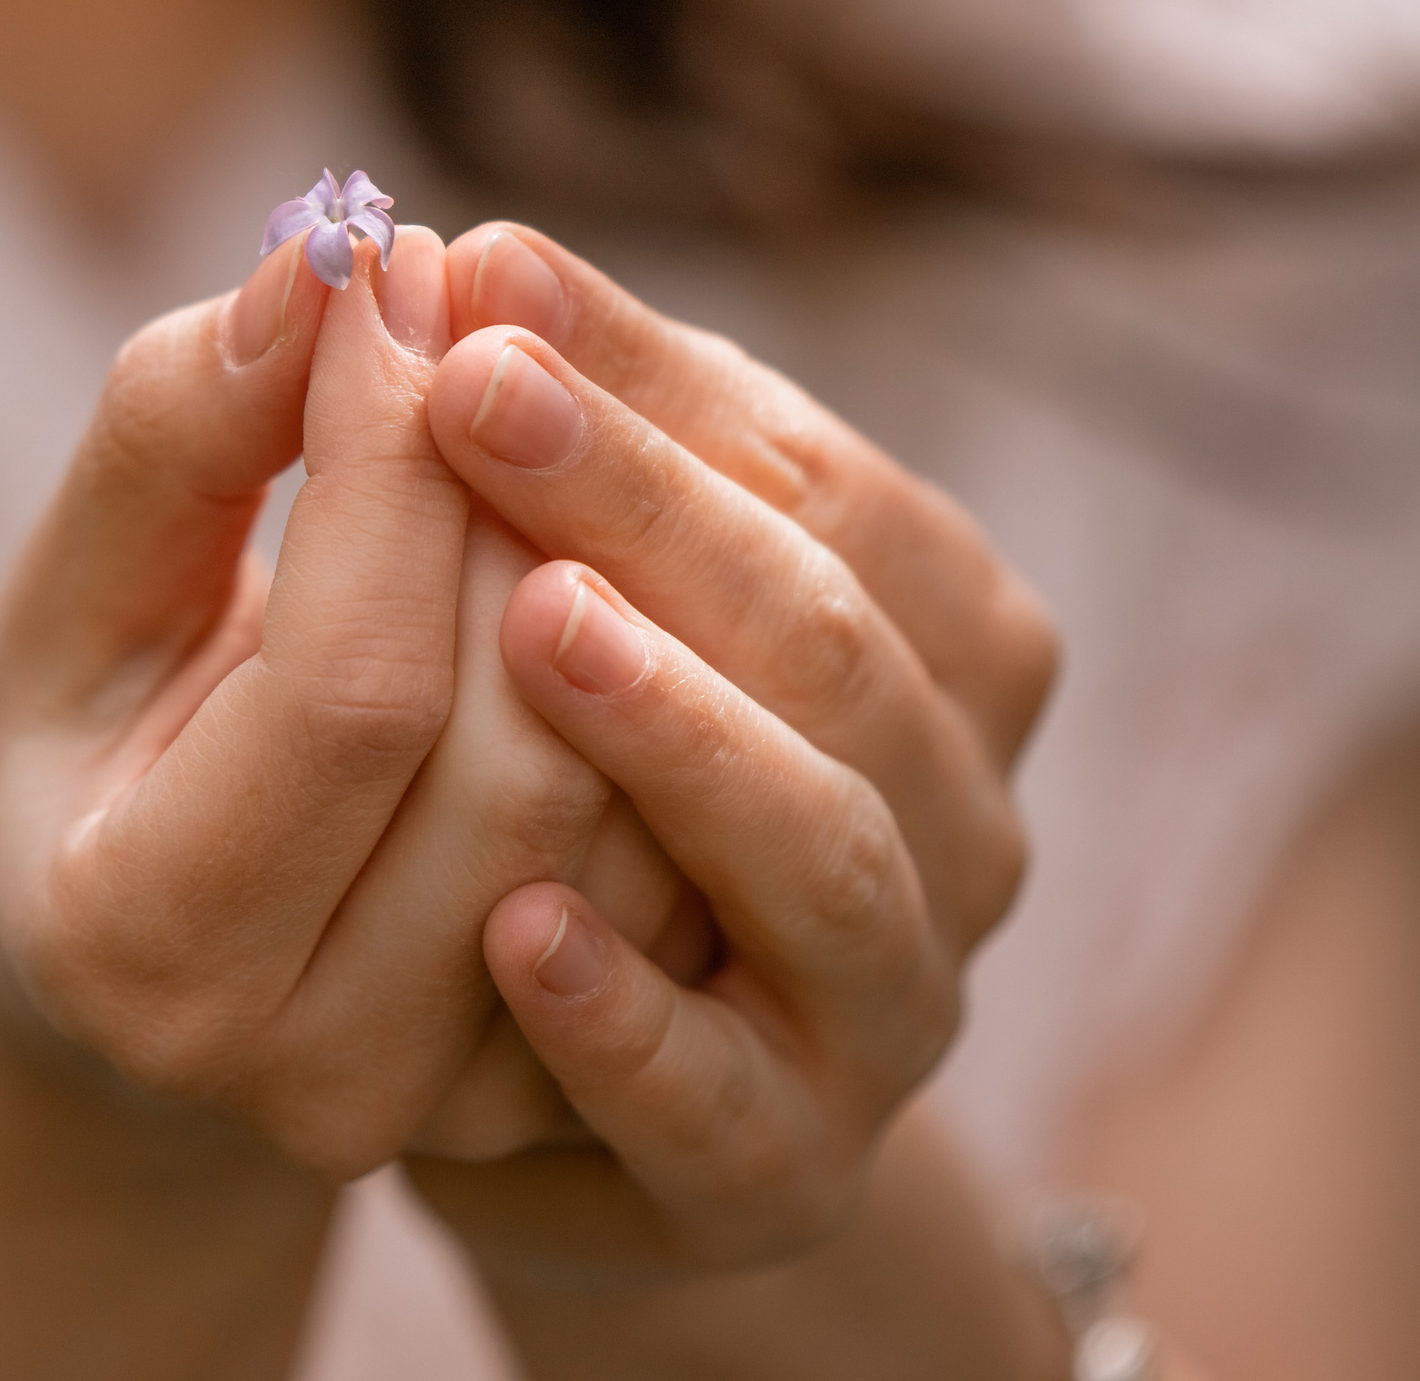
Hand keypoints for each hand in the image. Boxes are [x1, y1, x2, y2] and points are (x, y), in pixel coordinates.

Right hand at [0, 227, 635, 1180]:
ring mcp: (458, 1098)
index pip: (356, 686)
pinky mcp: (563, 1084)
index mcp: (142, 948)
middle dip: (526, 512)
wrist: (138, 984)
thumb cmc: (88, 761)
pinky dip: (673, 691)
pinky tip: (598, 576)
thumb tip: (318, 265)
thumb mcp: (72, 606)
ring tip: (534, 453)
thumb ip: (171, 443)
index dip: (397, 458)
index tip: (399, 270)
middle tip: (485, 342)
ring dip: (612, 585)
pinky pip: (690, 864)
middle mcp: (312, 1068)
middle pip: (522, 756)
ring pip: (633, 810)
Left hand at [403, 225, 1057, 1278]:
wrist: (543, 1074)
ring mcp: (890, 999)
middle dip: (649, 502)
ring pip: (828, 852)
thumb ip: (556, 446)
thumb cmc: (555, 778)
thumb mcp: (568, 588)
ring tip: (527, 623)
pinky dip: (630, 1011)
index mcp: (940, 642)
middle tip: (472, 390)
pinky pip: (725, 1096)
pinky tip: (513, 927)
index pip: (820, 476)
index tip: (480, 269)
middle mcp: (954, 812)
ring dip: (682, 732)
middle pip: (833, 638)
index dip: (654, 373)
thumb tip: (466, 258)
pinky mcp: (785, 1163)